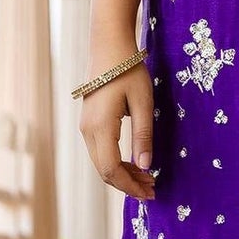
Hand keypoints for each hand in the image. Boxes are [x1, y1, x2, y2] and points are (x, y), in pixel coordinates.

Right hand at [79, 60, 156, 197]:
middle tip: (153, 189)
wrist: (109, 45)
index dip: (130, 186)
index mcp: (100, 127)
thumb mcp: (143, 102)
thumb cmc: (129, 70)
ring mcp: (85, 127)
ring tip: (147, 178)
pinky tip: (134, 163)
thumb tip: (145, 166)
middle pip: (104, 171)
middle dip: (128, 184)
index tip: (151, 192)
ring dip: (123, 174)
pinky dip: (116, 162)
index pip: (112, 169)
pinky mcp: (89, 122)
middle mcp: (87, 131)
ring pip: (101, 163)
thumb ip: (143, 135)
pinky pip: (100, 151)